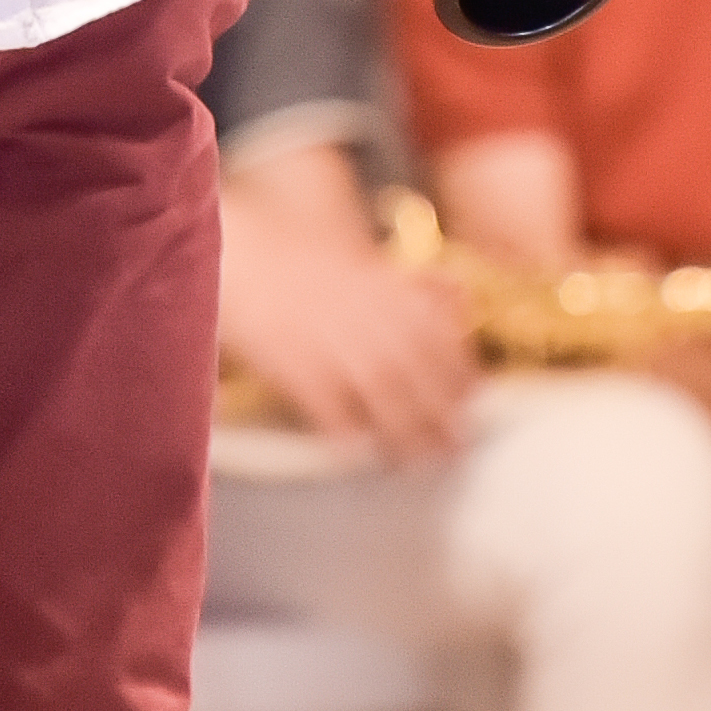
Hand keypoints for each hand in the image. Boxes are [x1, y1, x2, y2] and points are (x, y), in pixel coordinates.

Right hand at [220, 169, 472, 457]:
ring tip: (415, 463)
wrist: (238, 248)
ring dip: (404, 430)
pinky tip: (353, 453)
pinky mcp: (291, 358)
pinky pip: (326, 403)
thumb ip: (412, 281)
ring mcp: (327, 335)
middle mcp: (363, 309)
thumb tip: (461, 295)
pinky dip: (344, 431)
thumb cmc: (301, 257)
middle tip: (455, 446)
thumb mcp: (363, 256)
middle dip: (441, 411)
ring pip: (381, 390)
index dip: (460, 370)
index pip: (438, 333)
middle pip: (415, 368)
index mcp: (382, 284)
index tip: (472, 399)